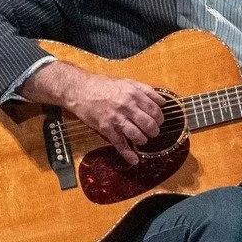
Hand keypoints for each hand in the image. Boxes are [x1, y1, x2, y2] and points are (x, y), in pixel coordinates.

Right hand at [22, 62, 165, 165]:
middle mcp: (127, 106)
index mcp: (133, 94)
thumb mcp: (126, 81)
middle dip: (154, 131)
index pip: (155, 110)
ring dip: (143, 140)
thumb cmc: (102, 85)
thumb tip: (162, 101)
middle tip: (152, 132)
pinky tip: (134, 160)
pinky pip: (120, 144)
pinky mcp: (106, 129)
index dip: (160, 118)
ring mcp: (116, 119)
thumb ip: (145, 90)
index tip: (158, 121)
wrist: (79, 90)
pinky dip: (128, 154)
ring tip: (142, 140)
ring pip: (138, 135)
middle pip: (149, 124)